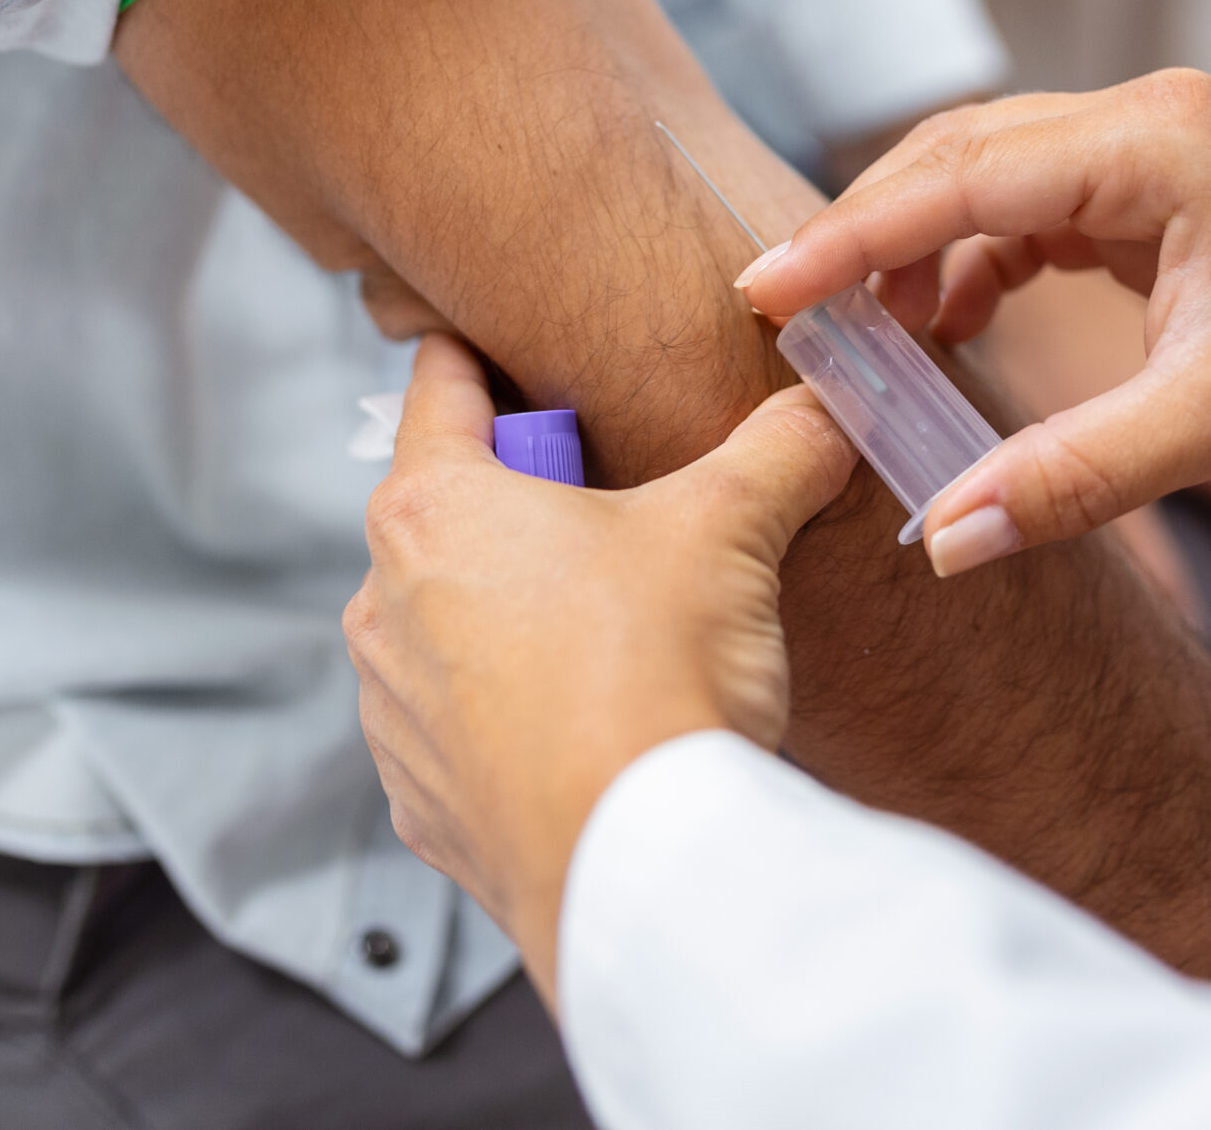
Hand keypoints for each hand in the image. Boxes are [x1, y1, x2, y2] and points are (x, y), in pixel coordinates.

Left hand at [344, 334, 856, 1001]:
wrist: (640, 863)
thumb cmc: (657, 674)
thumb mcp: (731, 526)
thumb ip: (780, 444)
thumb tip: (828, 407)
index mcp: (432, 507)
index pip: (442, 384)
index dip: (491, 353)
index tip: (525, 347)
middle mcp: (382, 601)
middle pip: (452, 505)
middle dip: (530, 498)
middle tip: (623, 510)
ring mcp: (391, 710)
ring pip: (449, 618)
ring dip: (514, 610)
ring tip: (615, 631)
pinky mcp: (420, 799)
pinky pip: (460, 723)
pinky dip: (512, 711)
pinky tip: (590, 720)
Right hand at [738, 73, 1210, 576]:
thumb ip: (1074, 475)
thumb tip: (944, 538)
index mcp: (1157, 145)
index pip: (962, 176)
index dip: (852, 237)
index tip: (767, 290)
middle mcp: (1146, 122)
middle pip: (958, 156)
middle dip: (868, 234)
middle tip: (788, 314)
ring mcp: (1153, 149)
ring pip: (988, 175)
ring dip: (919, 246)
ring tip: (871, 336)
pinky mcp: (1158, 189)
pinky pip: (1031, 205)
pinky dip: (976, 258)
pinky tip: (957, 322)